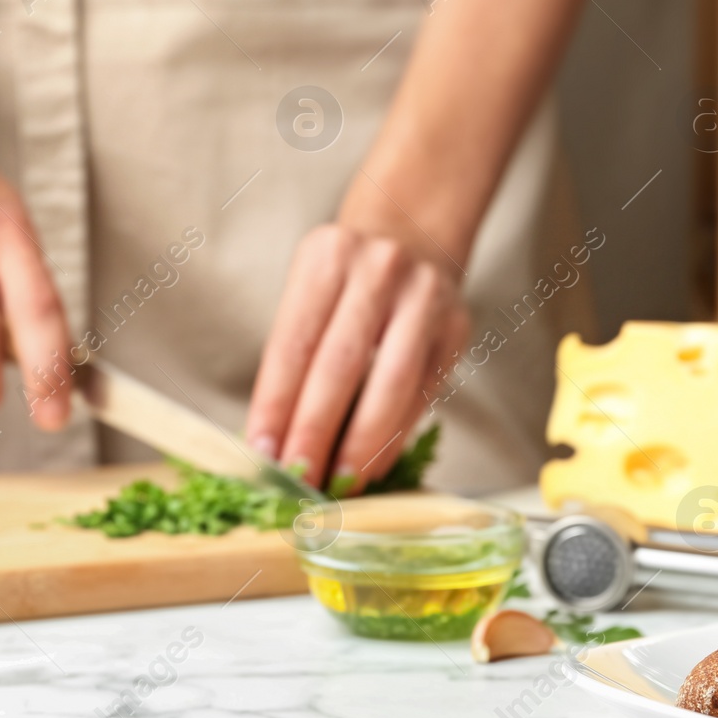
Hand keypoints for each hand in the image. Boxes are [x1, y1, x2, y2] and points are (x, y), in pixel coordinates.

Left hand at [246, 224, 468, 490]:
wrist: (413, 235)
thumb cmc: (347, 279)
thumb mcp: (311, 291)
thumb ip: (297, 358)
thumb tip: (275, 443)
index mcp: (327, 258)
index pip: (293, 344)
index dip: (276, 404)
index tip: (262, 452)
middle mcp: (378, 270)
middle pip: (340, 365)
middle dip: (315, 431)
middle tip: (297, 478)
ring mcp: (424, 296)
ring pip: (391, 384)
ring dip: (361, 443)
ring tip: (337, 483)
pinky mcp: (456, 326)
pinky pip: (423, 393)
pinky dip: (394, 435)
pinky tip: (373, 463)